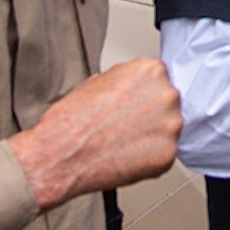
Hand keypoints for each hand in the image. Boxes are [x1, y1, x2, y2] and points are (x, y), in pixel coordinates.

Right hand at [10, 58, 180, 211]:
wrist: (58, 155)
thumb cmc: (71, 121)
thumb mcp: (100, 81)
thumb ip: (127, 80)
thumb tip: (137, 87)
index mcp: (151, 71)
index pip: (159, 80)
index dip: (143, 95)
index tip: (134, 105)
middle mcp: (166, 94)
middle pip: (166, 103)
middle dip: (150, 115)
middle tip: (126, 126)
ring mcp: (171, 125)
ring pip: (167, 129)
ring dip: (151, 136)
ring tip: (123, 143)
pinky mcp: (168, 154)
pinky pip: (164, 154)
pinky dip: (149, 159)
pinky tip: (127, 157)